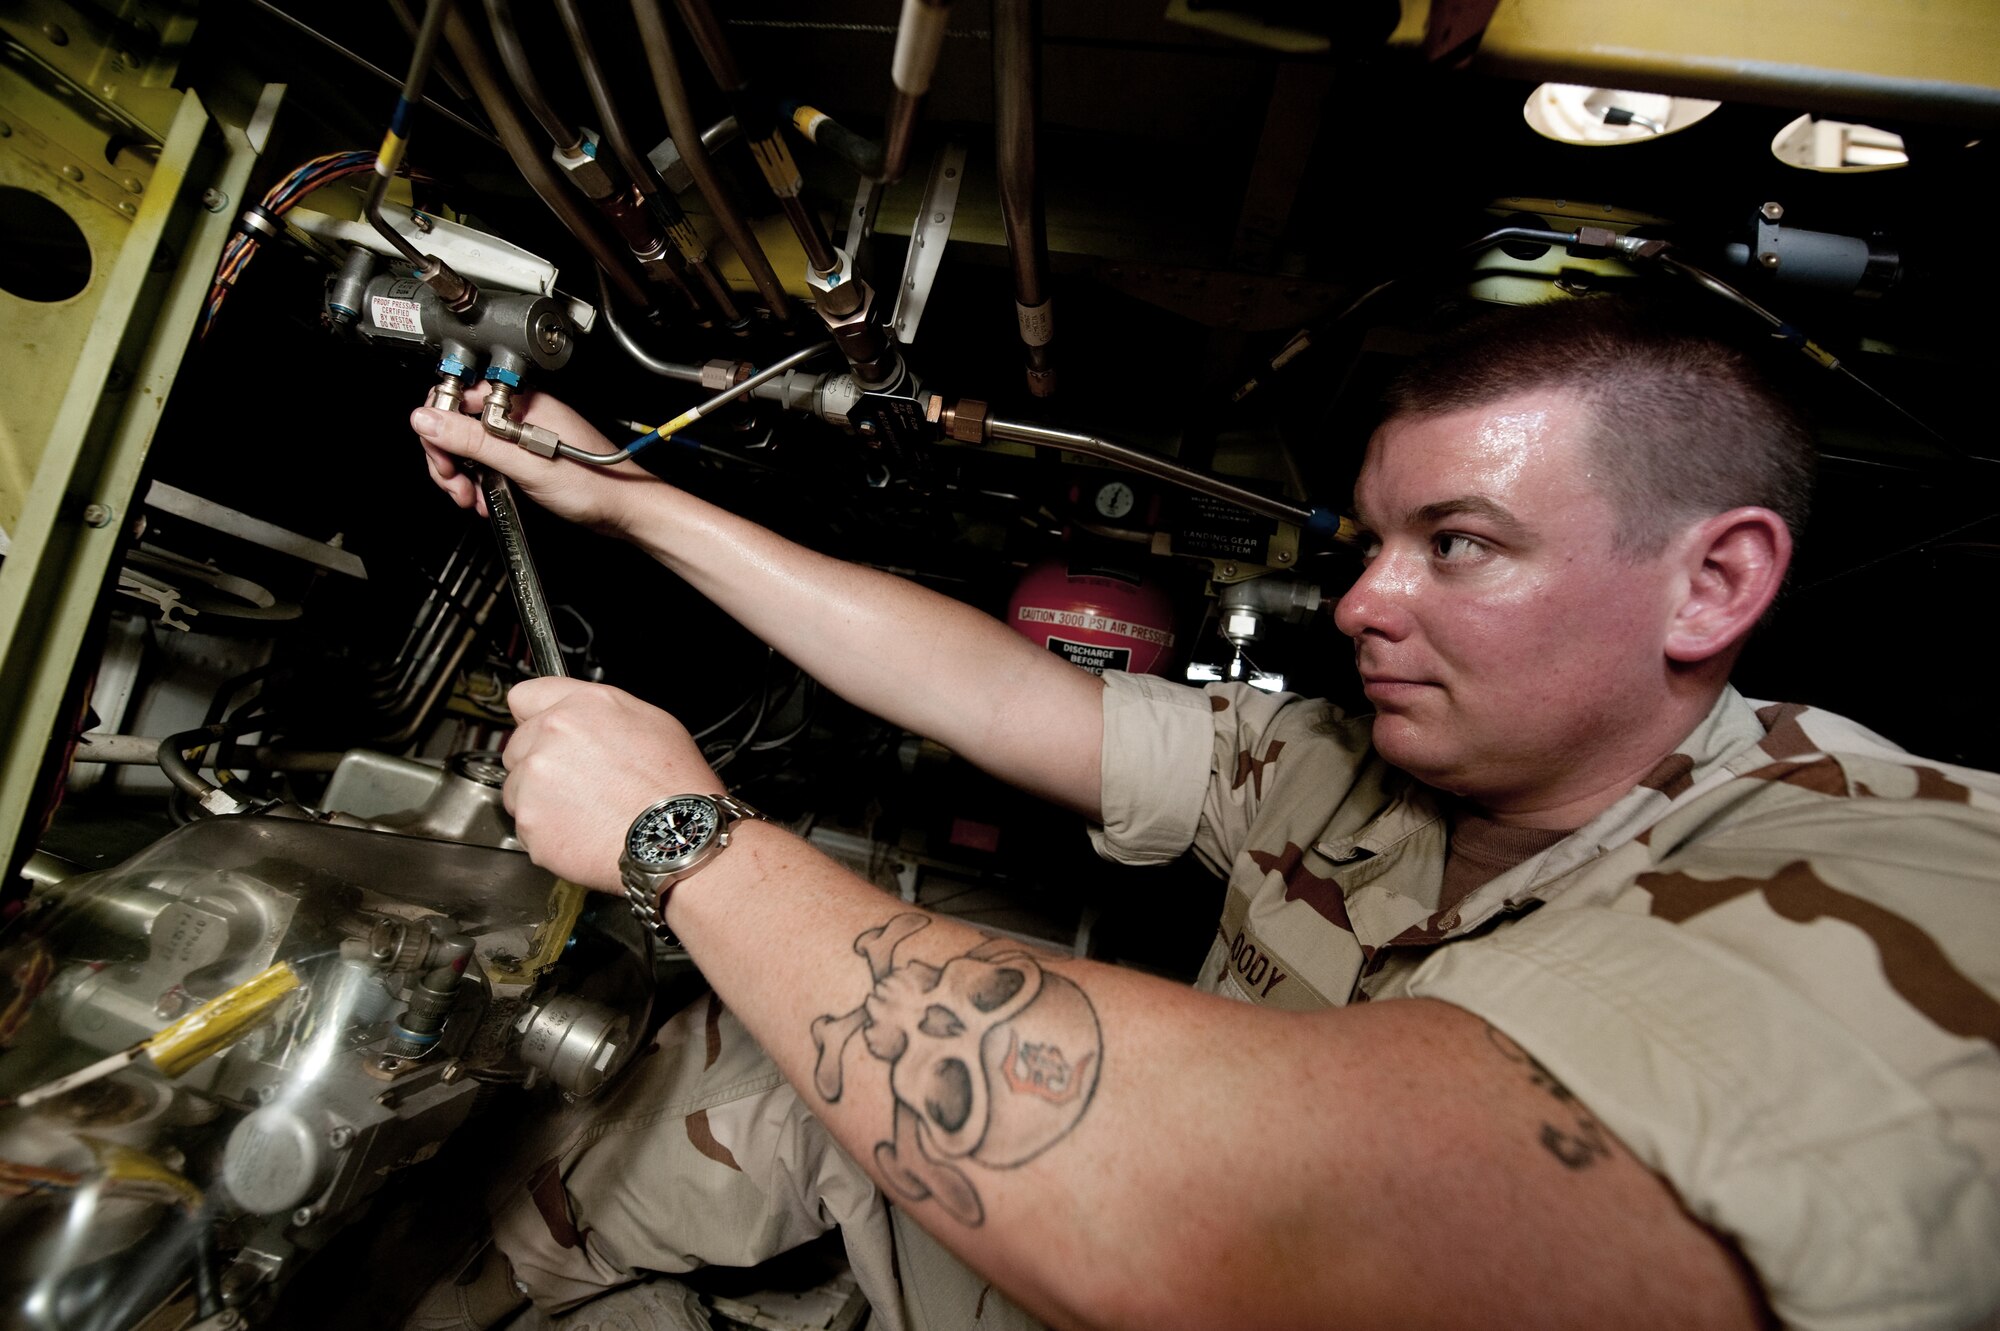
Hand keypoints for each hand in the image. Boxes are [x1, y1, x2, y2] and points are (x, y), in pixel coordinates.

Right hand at [410, 384, 658, 533]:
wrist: (625, 509)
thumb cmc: (592, 482)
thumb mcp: (524, 462)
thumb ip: (474, 440)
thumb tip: (426, 419)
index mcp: (522, 402)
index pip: (458, 399)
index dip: (440, 428)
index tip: (442, 458)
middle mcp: (520, 414)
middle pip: (458, 424)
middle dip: (448, 457)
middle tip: (454, 484)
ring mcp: (522, 436)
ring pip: (470, 447)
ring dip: (461, 475)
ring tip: (469, 497)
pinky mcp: (525, 457)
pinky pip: (487, 462)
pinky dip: (478, 481)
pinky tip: (484, 498)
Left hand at [501, 677, 721, 891]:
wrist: (675, 839)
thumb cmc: (673, 786)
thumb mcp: (652, 721)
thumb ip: (598, 711)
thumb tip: (580, 716)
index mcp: (579, 708)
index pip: (524, 697)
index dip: (534, 716)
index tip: (540, 731)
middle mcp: (549, 738)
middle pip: (517, 746)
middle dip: (539, 763)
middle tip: (577, 783)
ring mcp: (533, 782)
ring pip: (516, 789)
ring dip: (539, 800)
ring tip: (585, 811)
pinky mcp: (529, 823)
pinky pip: (526, 826)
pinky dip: (547, 833)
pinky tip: (582, 831)